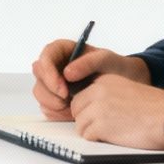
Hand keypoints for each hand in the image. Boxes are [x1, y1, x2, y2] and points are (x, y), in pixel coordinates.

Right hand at [31, 39, 148, 117]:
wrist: (124, 85)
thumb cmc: (115, 68)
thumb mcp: (106, 60)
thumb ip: (88, 62)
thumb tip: (67, 72)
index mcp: (63, 50)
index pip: (45, 57)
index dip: (49, 74)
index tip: (62, 89)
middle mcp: (55, 65)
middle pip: (39, 76)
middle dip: (49, 92)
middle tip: (66, 101)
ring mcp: (53, 82)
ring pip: (40, 92)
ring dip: (52, 103)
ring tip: (72, 108)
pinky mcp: (55, 97)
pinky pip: (46, 106)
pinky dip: (56, 112)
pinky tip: (71, 113)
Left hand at [68, 74, 163, 149]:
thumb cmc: (155, 108)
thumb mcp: (127, 90)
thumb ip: (108, 94)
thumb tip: (91, 108)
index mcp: (105, 80)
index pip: (82, 95)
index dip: (88, 108)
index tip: (98, 115)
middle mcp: (98, 91)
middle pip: (77, 109)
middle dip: (86, 120)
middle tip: (103, 127)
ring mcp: (98, 108)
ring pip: (80, 124)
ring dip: (92, 131)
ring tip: (111, 132)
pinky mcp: (100, 125)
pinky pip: (87, 136)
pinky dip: (97, 140)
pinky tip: (113, 137)